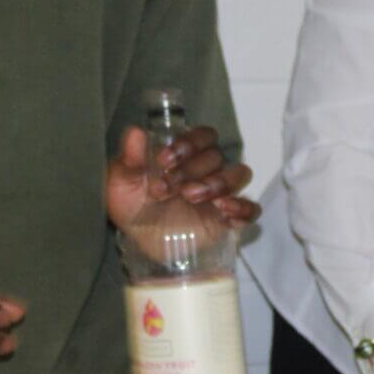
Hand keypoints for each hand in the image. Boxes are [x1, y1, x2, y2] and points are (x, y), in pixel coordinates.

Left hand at [105, 125, 258, 226]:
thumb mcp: (122, 183)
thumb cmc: (133, 206)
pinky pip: (251, 209)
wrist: (140, 241)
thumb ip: (130, 158)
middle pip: (216, 155)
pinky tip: (224, 209)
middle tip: (165, 189)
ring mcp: (221, 193)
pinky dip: (243, 208)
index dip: (188, 144)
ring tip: (191, 196)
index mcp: (186, 154)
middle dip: (191, 169)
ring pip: (238, 174)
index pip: (203, 135)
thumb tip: (136, 131)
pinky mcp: (229, 219)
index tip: (163, 161)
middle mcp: (207, 169)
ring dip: (217, 182)